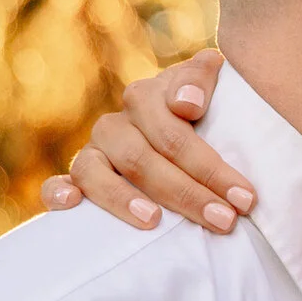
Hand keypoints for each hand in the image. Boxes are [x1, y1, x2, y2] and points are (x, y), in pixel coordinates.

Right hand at [40, 50, 254, 232]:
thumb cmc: (200, 112)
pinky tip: (71, 204)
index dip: (209, 166)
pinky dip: (57, 192)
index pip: (173, 133)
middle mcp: (116, 124)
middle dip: (187, 193)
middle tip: (225, 220)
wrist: (178, 120)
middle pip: (142, 159)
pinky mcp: (76, 177)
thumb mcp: (209, 88)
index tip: (246, 197)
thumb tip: (186, 104)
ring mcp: (93, 151)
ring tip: (155, 221)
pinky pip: (55, 184)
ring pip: (95, 172)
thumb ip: (201, 78)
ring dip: (123, 199)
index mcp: (146, 98)